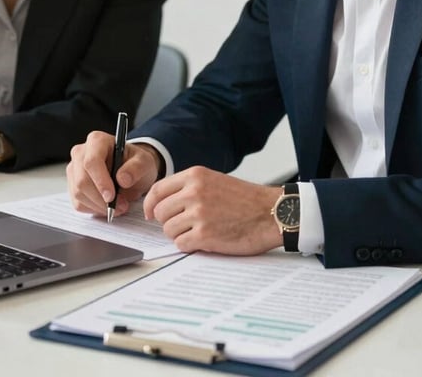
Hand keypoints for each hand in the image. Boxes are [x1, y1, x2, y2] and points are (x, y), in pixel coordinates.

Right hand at [67, 131, 160, 216]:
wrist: (130, 171)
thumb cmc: (135, 163)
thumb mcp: (144, 162)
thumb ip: (136, 168)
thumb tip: (122, 179)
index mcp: (97, 141)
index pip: (91, 161)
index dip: (100, 181)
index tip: (111, 197)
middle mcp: (81, 152)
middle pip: (82, 180)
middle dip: (101, 199)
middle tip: (121, 206)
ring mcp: (74, 169)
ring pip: (79, 194)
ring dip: (99, 206)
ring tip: (119, 206)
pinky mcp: (72, 185)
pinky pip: (78, 203)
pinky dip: (94, 209)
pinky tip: (108, 205)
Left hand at [143, 166, 282, 254]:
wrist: (271, 213)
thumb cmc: (245, 200)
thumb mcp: (214, 181)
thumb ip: (189, 187)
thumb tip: (162, 203)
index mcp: (195, 176)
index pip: (157, 190)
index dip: (149, 204)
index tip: (149, 213)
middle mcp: (194, 192)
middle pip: (160, 212)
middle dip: (168, 222)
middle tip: (185, 225)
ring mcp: (199, 213)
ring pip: (168, 230)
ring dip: (180, 235)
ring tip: (199, 232)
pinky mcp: (205, 235)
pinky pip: (181, 244)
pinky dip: (189, 246)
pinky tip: (204, 241)